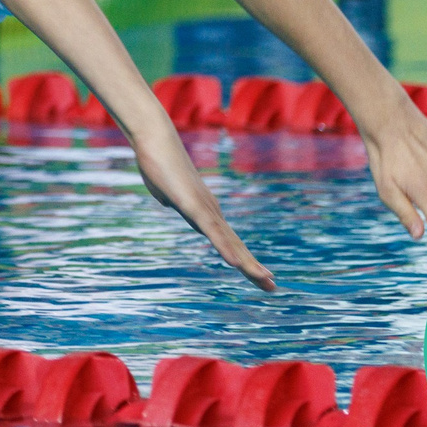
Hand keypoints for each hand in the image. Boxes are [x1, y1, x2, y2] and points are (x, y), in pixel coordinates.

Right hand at [132, 122, 276, 290]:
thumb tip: (169, 201)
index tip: (260, 277)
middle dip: (255, 268)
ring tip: (265, 281)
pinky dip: (225, 249)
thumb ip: (172, 199)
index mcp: (205, 212)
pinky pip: (211, 231)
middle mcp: (211, 211)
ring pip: (229, 242)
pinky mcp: (192, 205)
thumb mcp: (165, 191)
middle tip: (273, 288)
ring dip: (248, 263)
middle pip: (236, 245)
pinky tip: (236, 264)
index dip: (245, 260)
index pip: (229, 241)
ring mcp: (203, 208)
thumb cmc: (157, 162)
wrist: (154, 138)